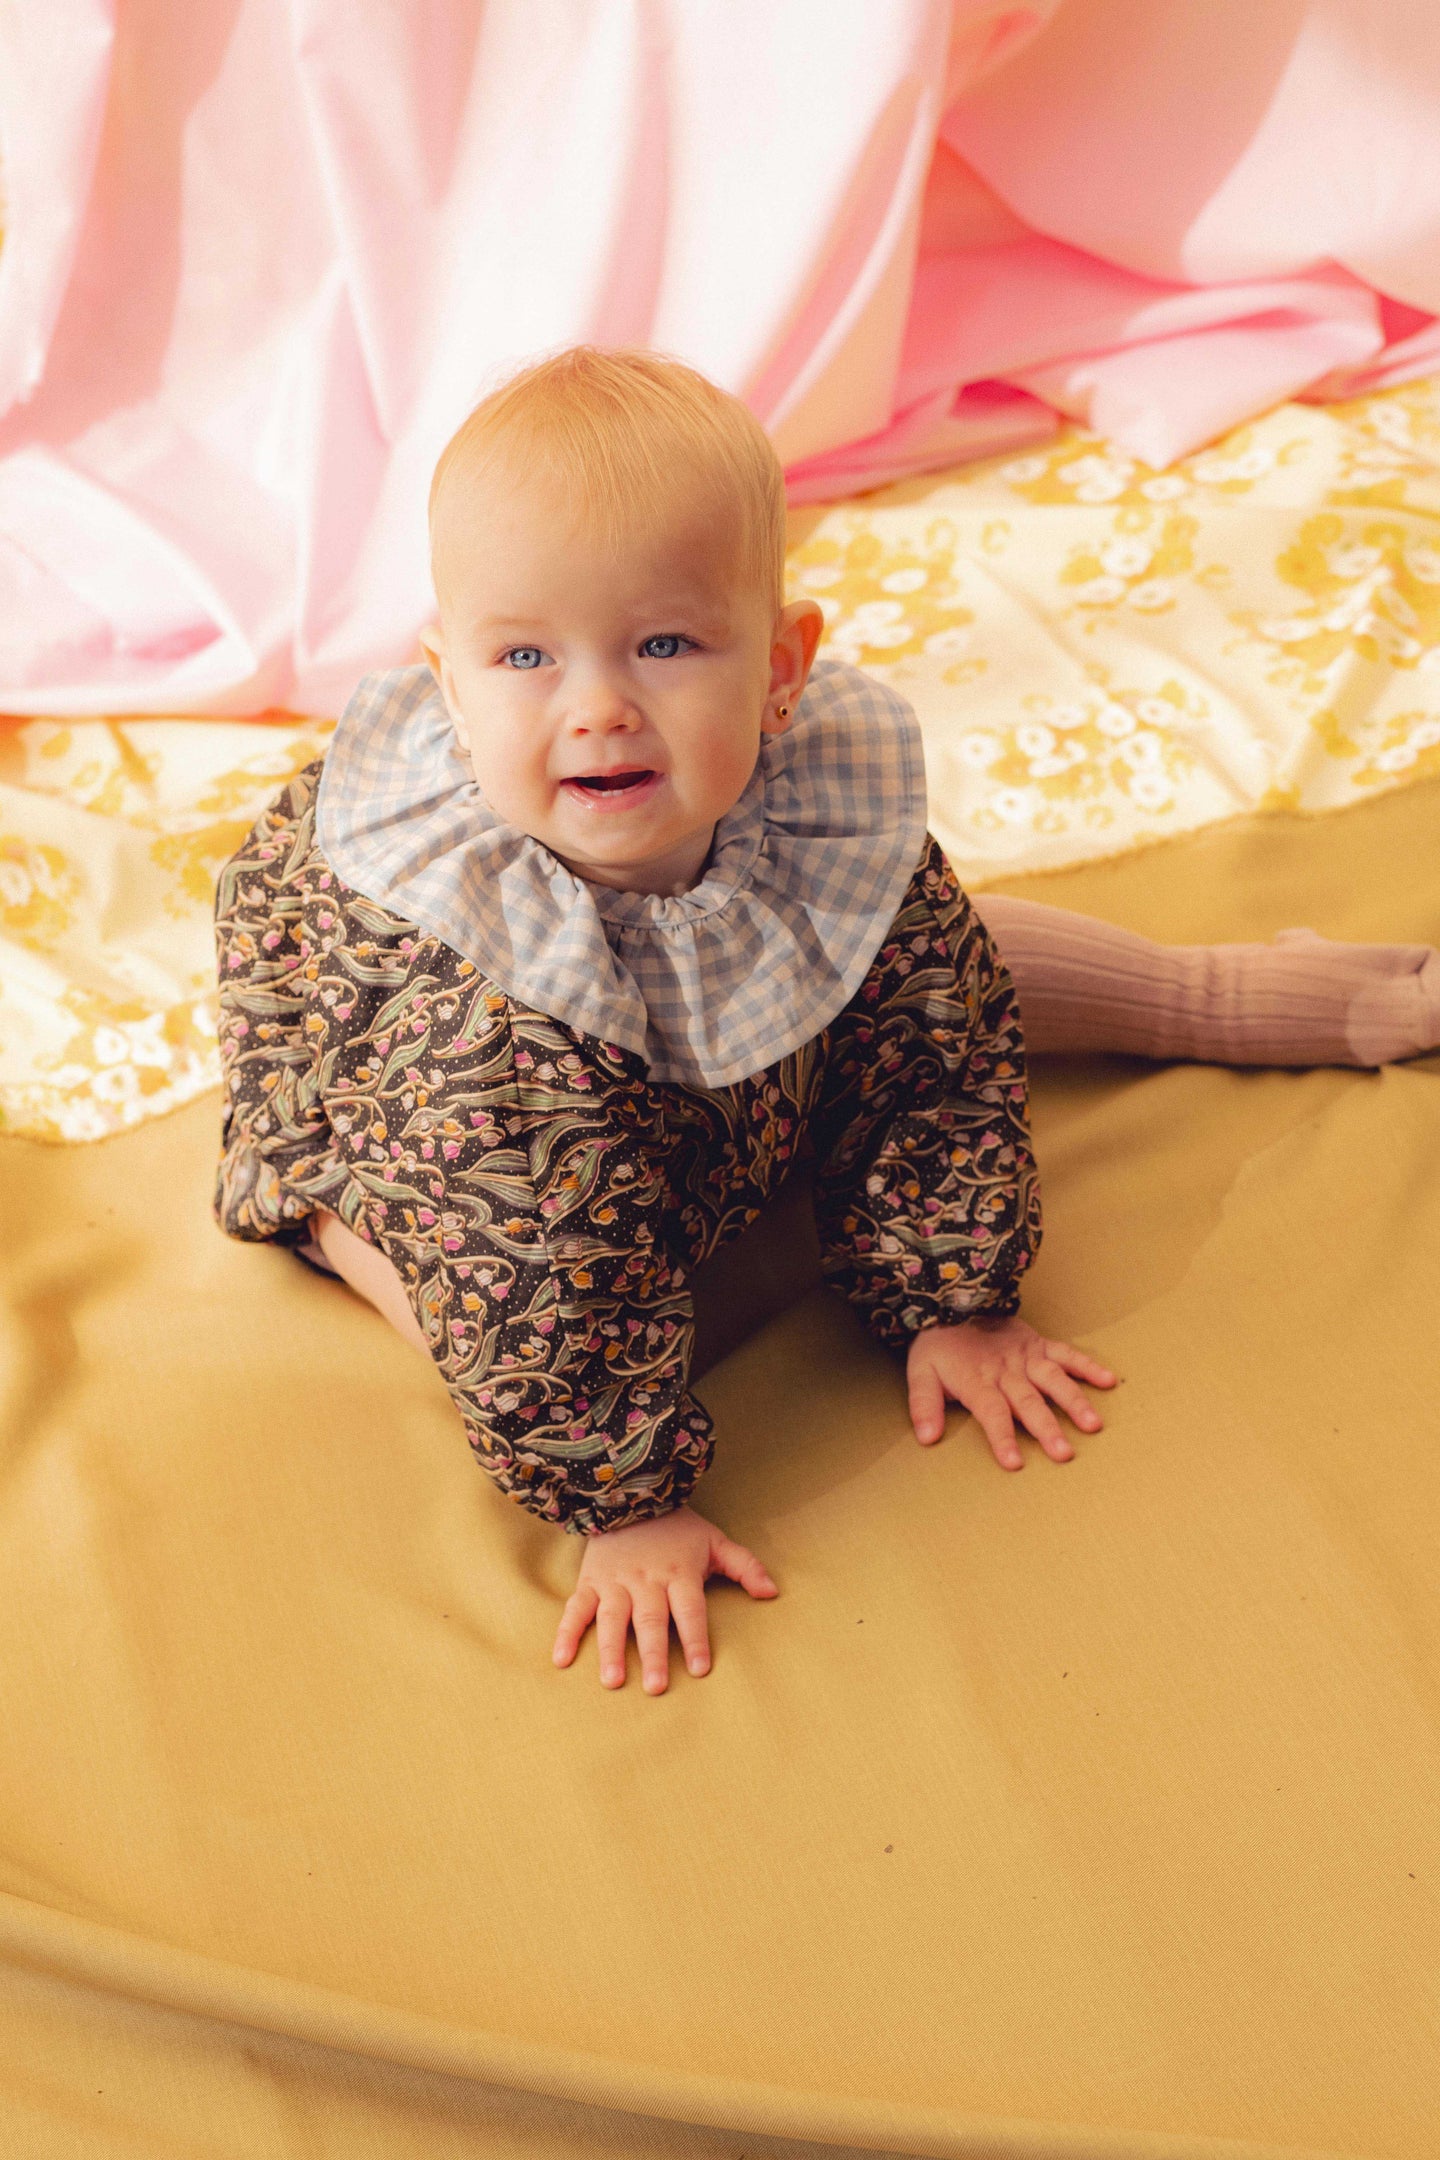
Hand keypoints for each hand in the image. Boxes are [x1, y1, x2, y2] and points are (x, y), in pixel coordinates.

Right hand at [552, 1504, 777, 1694]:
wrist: (630, 1493)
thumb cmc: (677, 1527)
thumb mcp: (715, 1540)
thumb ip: (744, 1566)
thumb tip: (772, 1593)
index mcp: (679, 1573)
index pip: (690, 1610)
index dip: (696, 1638)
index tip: (700, 1669)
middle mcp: (646, 1580)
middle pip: (651, 1620)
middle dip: (654, 1654)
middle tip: (656, 1687)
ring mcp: (615, 1582)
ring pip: (613, 1618)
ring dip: (612, 1650)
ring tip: (613, 1681)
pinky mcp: (590, 1581)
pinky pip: (576, 1608)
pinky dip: (567, 1633)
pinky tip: (561, 1659)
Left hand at [906, 1314, 1115, 1469]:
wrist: (951, 1300)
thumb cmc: (938, 1344)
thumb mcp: (920, 1372)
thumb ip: (924, 1405)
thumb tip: (927, 1438)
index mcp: (977, 1380)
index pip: (992, 1413)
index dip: (1002, 1437)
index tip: (1014, 1463)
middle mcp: (1006, 1370)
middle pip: (1028, 1402)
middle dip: (1046, 1428)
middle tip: (1064, 1454)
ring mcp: (1026, 1356)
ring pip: (1053, 1380)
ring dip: (1073, 1402)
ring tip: (1093, 1425)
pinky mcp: (1039, 1344)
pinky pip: (1066, 1354)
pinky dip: (1087, 1366)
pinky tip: (1108, 1381)